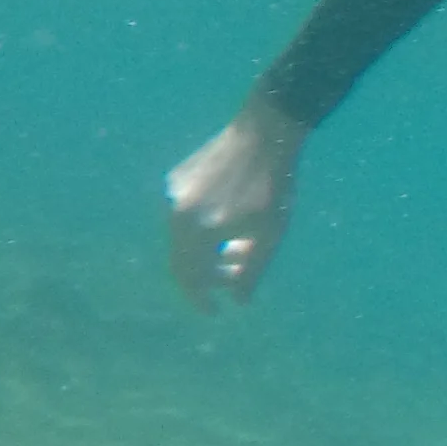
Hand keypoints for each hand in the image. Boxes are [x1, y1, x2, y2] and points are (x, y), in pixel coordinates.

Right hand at [166, 101, 307, 307]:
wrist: (265, 134)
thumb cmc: (273, 187)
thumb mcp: (270, 235)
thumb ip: (251, 271)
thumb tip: (238, 301)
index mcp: (197, 229)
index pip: (189, 276)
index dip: (201, 298)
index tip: (215, 311)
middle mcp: (176, 213)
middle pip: (183, 259)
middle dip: (207, 276)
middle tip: (232, 281)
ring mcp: (173, 193)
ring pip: (183, 237)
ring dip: (208, 251)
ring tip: (239, 250)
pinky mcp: (177, 179)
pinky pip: (184, 215)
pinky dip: (202, 229)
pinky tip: (230, 224)